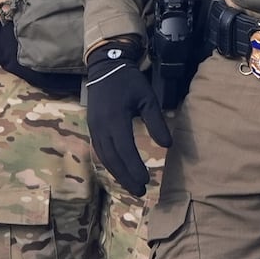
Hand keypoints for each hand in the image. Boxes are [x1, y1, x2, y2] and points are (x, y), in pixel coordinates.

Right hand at [85, 40, 171, 196]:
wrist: (105, 66)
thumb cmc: (129, 81)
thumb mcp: (147, 98)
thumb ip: (156, 122)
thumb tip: (167, 145)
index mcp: (115, 120)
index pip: (125, 150)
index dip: (134, 168)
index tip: (146, 182)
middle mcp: (101, 127)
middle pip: (112, 158)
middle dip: (125, 177)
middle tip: (139, 192)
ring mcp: (94, 127)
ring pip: (104, 156)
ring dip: (116, 173)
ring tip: (130, 185)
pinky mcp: (92, 126)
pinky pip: (99, 149)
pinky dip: (109, 162)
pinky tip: (117, 169)